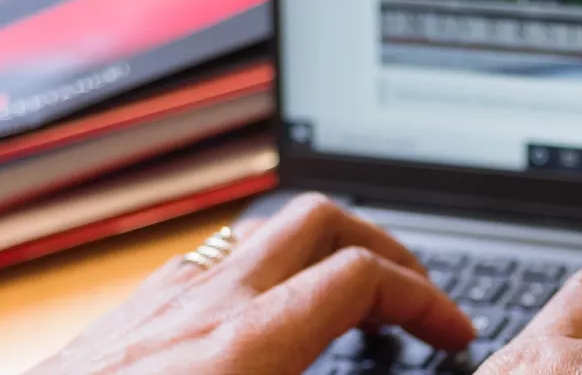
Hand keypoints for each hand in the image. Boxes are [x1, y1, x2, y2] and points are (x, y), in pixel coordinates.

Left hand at [26, 194, 473, 374]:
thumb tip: (378, 366)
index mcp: (243, 347)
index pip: (361, 278)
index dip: (426, 297)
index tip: (452, 330)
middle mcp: (204, 306)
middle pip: (319, 220)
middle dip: (383, 245)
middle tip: (410, 291)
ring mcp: (162, 303)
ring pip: (265, 232)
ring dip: (322, 249)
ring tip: (349, 294)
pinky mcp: (129, 317)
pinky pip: (215, 261)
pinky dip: (264, 271)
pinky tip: (264, 316)